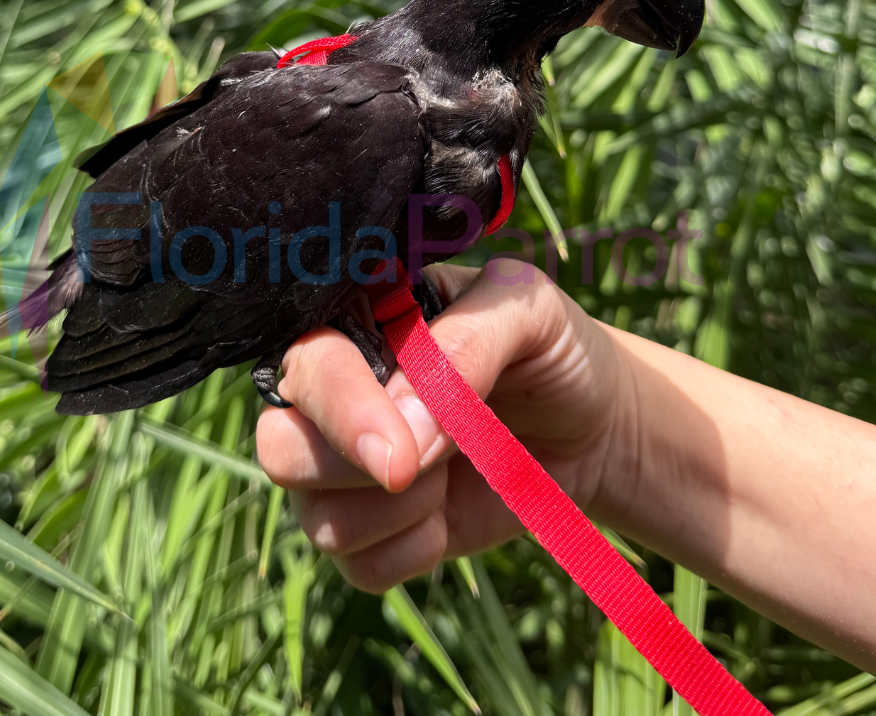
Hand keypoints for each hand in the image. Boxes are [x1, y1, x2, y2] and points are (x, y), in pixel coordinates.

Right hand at [255, 261, 632, 592]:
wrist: (596, 423)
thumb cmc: (553, 348)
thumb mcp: (525, 310)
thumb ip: (464, 347)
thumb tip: (404, 431)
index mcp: (356, 321)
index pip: (305, 362)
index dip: (340, 409)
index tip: (401, 455)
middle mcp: (335, 395)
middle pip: (279, 447)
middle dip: (347, 469)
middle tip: (419, 471)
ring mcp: (348, 466)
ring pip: (316, 517)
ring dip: (398, 511)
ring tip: (457, 468)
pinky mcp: (376, 530)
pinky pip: (357, 566)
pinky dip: (411, 551)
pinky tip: (450, 513)